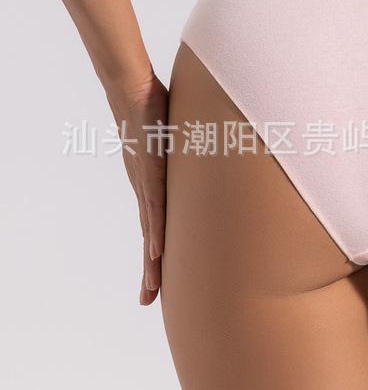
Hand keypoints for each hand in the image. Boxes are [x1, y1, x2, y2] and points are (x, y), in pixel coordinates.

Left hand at [107, 72, 169, 305]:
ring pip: (150, 230)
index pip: (154, 228)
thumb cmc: (153, 108)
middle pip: (149, 238)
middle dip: (149, 270)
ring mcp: (146, 182)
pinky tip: (156, 251)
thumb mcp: (178, 140)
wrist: (130, 89)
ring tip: (152, 288)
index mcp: (151, 187)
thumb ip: (192, 153)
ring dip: (151, 261)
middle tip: (148, 300)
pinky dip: (155, 231)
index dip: (156, 255)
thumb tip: (214, 156)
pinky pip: (154, 207)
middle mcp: (145, 190)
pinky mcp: (150, 170)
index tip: (158, 279)